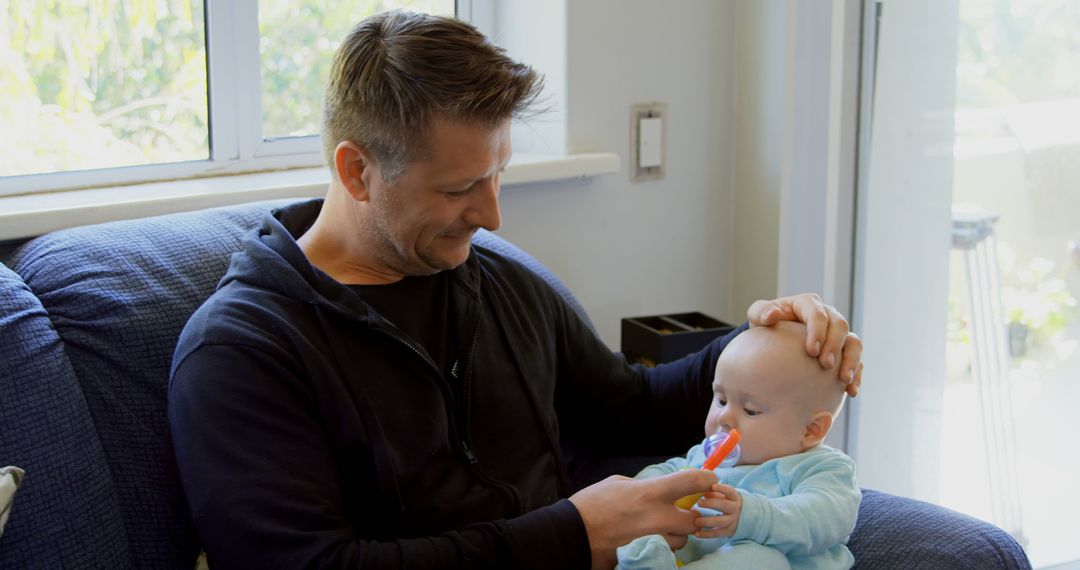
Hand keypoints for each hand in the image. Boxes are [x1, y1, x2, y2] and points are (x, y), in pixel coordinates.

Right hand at [569, 469, 717, 569]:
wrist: (571, 535)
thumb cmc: (591, 505)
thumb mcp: (617, 484)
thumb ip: (644, 486)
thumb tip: (658, 489)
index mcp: (650, 493)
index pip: (692, 482)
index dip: (706, 479)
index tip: (707, 480)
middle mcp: (657, 519)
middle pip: (695, 520)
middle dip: (692, 517)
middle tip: (681, 513)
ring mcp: (653, 541)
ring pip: (681, 541)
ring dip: (675, 535)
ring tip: (656, 530)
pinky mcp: (648, 557)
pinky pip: (664, 553)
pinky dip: (660, 547)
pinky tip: (646, 541)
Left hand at [694, 483, 741, 538]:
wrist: (740, 517)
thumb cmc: (725, 501)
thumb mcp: (723, 495)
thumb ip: (713, 492)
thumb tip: (702, 491)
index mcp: (734, 497)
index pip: (730, 491)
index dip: (722, 489)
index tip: (712, 486)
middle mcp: (735, 509)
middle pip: (724, 505)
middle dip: (711, 504)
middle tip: (699, 503)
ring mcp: (732, 521)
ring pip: (720, 521)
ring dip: (707, 521)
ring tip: (696, 521)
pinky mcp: (728, 531)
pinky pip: (717, 533)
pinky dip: (706, 534)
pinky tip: (696, 534)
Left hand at [747, 293, 863, 395]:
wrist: (773, 339)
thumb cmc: (765, 325)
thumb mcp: (757, 315)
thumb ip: (761, 312)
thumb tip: (772, 316)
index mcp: (807, 304)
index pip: (818, 313)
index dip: (818, 330)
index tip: (812, 351)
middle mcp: (827, 316)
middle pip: (840, 325)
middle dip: (835, 345)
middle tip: (825, 365)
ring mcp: (837, 334)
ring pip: (854, 342)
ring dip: (852, 360)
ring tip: (844, 379)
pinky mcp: (843, 350)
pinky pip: (856, 360)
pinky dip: (857, 374)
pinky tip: (851, 391)